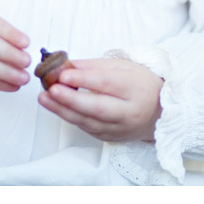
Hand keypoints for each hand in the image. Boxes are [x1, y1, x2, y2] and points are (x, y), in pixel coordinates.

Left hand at [37, 58, 163, 142]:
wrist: (159, 112)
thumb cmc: (139, 84)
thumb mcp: (122, 67)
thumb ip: (92, 66)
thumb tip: (65, 65)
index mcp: (135, 88)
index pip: (106, 83)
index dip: (84, 79)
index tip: (62, 74)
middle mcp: (129, 111)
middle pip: (97, 107)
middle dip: (71, 99)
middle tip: (51, 89)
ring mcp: (120, 128)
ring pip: (88, 121)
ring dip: (63, 110)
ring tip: (44, 98)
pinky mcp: (110, 138)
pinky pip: (87, 128)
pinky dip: (71, 118)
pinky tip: (56, 107)